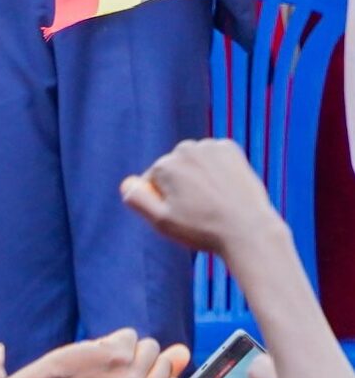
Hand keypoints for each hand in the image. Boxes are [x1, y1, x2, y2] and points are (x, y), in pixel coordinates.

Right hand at [120, 138, 276, 258]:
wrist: (250, 231)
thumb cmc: (204, 230)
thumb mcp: (162, 222)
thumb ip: (137, 200)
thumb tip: (126, 183)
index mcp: (164, 165)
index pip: (154, 179)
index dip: (166, 199)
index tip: (184, 214)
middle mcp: (184, 149)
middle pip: (174, 167)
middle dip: (181, 184)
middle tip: (200, 209)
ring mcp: (209, 146)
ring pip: (194, 161)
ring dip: (199, 174)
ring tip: (215, 200)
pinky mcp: (229, 148)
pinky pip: (214, 155)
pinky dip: (218, 167)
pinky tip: (226, 187)